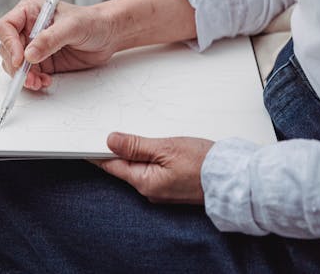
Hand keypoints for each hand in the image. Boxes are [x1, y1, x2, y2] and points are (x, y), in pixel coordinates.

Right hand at [0, 0, 116, 90]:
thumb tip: (29, 54)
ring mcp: (33, 47)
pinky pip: (28, 74)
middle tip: (29, 77)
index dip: (8, 43)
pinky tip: (44, 82)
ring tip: (38, 82)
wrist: (108, 35)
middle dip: (16, 66)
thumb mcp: (72, 26)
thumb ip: (50, 39)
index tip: (19, 59)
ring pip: (15, 65)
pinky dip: (33, 81)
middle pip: (7, 49)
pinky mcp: (41, 62)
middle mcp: (27, 29)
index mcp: (29, 12)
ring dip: (23, 77)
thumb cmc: (92, 21)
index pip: (6, 26)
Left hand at [97, 133, 213, 204]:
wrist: (232, 178)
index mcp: (144, 182)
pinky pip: (153, 170)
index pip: (112, 166)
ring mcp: (161, 190)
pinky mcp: (172, 186)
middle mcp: (150, 190)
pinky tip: (153, 145)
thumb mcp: (166, 148)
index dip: (98, 151)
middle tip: (109, 128)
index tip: (87, 139)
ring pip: (139, 167)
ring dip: (135, 151)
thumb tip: (110, 141)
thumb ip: (136, 146)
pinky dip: (149, 156)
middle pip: (124, 166)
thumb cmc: (202, 163)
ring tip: (132, 133)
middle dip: (117, 149)